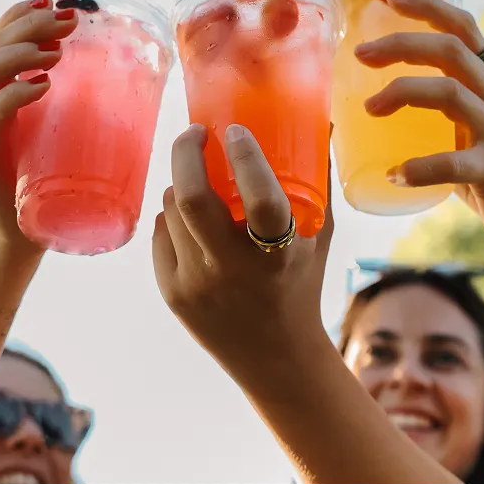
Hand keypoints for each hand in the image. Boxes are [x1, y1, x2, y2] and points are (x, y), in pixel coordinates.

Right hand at [0, 0, 77, 252]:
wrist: (25, 239)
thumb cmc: (56, 183)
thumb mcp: (73, 134)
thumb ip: (93, 106)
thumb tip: (148, 78)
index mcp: (3, 95)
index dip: (21, 14)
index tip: (56, 1)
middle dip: (27, 24)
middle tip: (67, 22)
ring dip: (17, 54)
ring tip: (56, 53)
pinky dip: (11, 97)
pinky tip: (40, 87)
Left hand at [152, 122, 333, 382]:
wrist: (275, 358)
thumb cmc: (300, 287)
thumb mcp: (319, 238)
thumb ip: (318, 184)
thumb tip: (324, 125)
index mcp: (276, 257)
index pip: (259, 199)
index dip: (246, 157)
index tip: (235, 130)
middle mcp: (231, 271)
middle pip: (191, 198)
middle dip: (186, 152)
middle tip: (195, 133)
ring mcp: (195, 284)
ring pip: (170, 209)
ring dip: (180, 182)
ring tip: (197, 178)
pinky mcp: (171, 294)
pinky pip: (160, 233)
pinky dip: (171, 215)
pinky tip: (188, 217)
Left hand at [355, 0, 483, 261]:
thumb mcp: (465, 123)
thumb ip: (433, 106)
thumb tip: (361, 103)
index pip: (462, 25)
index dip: (427, 4)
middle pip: (449, 49)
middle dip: (400, 44)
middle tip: (360, 54)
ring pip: (449, 93)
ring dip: (402, 93)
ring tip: (369, 109)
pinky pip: (453, 162)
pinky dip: (418, 168)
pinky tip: (394, 175)